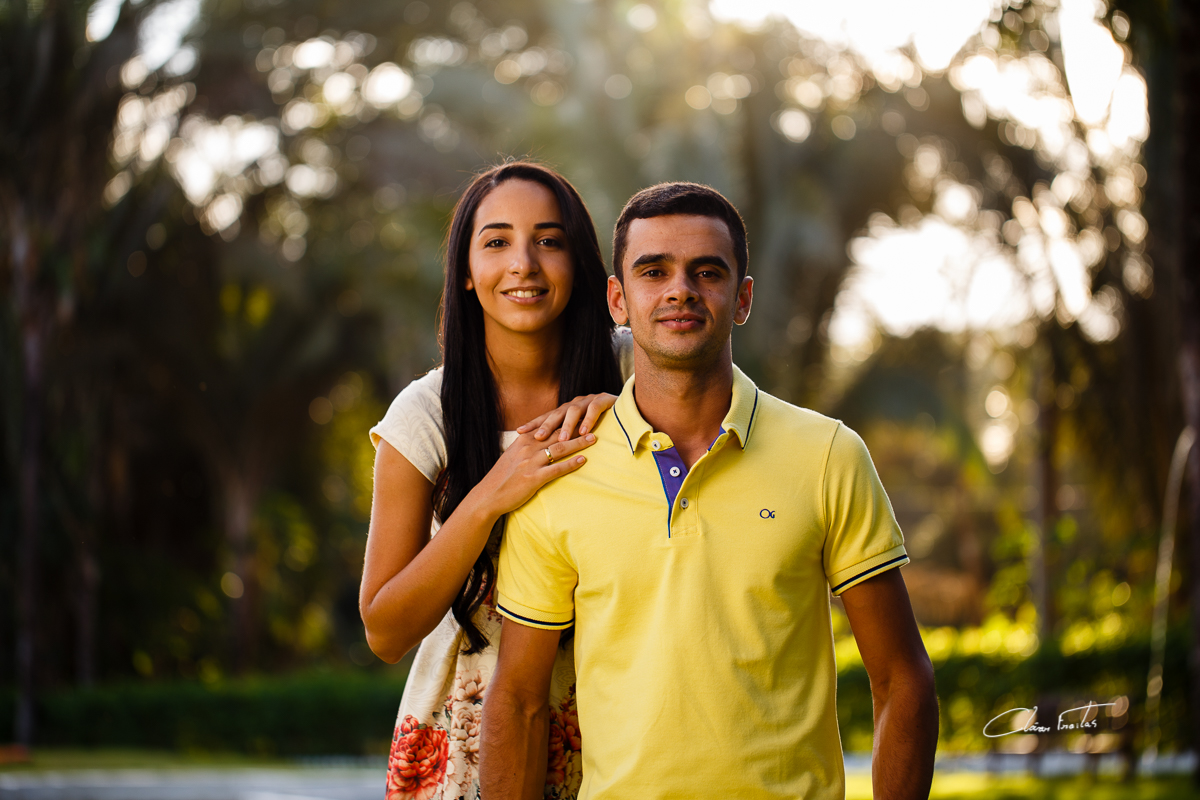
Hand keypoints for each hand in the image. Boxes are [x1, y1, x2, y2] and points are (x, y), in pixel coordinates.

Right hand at [471, 430, 596, 518]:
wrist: (488, 495)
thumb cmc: (502, 477)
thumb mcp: (513, 455)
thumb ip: (527, 446)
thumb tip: (542, 440)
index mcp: (523, 440)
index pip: (549, 427)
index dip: (566, 421)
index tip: (581, 416)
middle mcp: (528, 448)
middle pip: (558, 435)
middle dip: (577, 429)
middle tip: (594, 424)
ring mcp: (530, 463)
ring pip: (559, 449)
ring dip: (578, 443)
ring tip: (593, 439)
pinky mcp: (533, 478)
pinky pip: (556, 469)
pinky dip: (570, 464)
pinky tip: (583, 461)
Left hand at [517, 393, 617, 441]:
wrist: (627, 408)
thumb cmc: (600, 426)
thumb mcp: (579, 432)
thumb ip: (566, 438)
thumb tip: (545, 454)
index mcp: (566, 411)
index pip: (546, 417)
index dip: (533, 424)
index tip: (518, 433)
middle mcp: (575, 404)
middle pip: (556, 413)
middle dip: (546, 425)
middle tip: (537, 437)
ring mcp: (589, 400)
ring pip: (574, 411)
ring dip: (568, 425)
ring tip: (563, 439)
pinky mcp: (604, 400)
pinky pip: (594, 409)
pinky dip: (589, 420)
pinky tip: (585, 431)